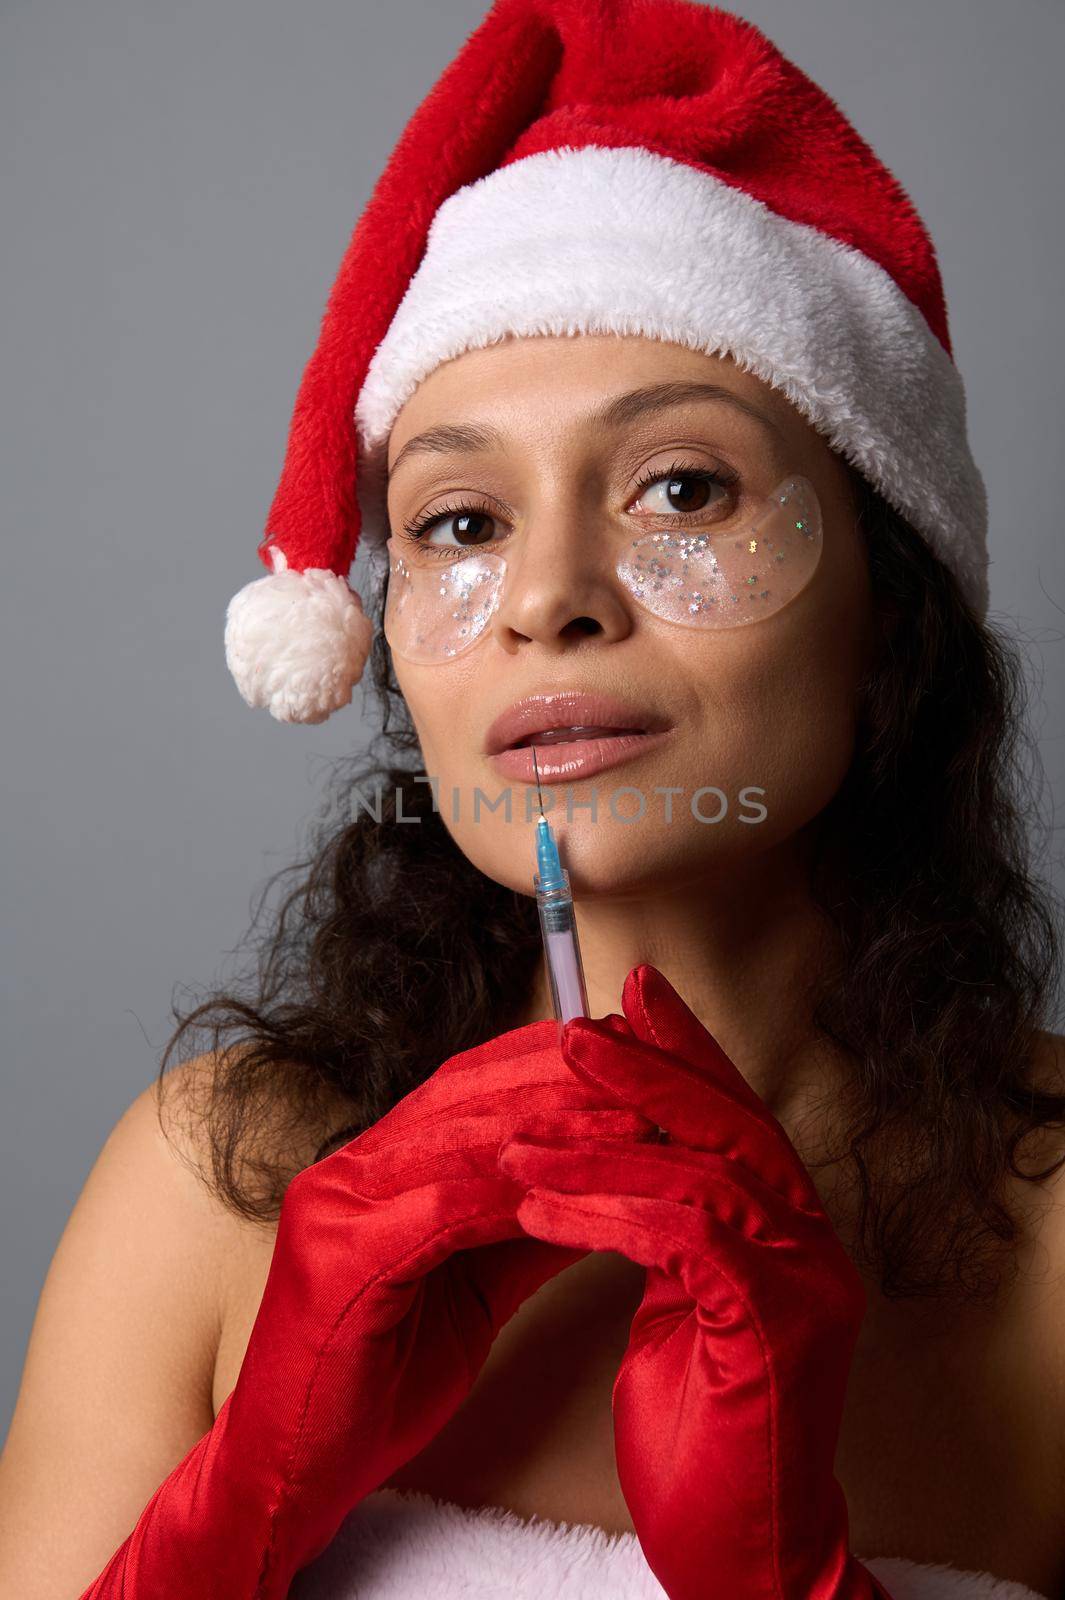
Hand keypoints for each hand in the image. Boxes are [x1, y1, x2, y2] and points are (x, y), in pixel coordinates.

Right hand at [80, 1019, 656, 1598]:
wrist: (288, 1472)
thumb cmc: (375, 1385)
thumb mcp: (468, 1295)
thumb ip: (523, 1236)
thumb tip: (606, 1187)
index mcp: (371, 1167)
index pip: (466, 1085)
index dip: (549, 1065)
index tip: (628, 1059)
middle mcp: (347, 1169)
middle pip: (467, 1096)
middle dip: (564, 1079)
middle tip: (649, 1071)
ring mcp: (334, 1205)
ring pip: (460, 1141)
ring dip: (556, 1126)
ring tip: (634, 1119)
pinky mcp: (336, 1257)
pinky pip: (440, 1209)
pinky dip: (512, 1197)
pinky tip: (575, 1191)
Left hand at [498, 965, 894, 1599]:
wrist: (740, 1551)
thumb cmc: (704, 1428)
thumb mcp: (679, 1303)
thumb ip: (673, 1228)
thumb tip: (618, 1158)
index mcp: (789, 1226)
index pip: (736, 1111)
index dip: (683, 1049)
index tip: (626, 997)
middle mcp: (813, 1241)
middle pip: (730, 1120)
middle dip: (646, 1070)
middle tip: (573, 1033)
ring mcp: (808, 1281)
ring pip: (702, 1172)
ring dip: (600, 1150)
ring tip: (519, 1141)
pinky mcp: (780, 1326)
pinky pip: (689, 1239)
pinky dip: (609, 1216)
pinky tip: (541, 1211)